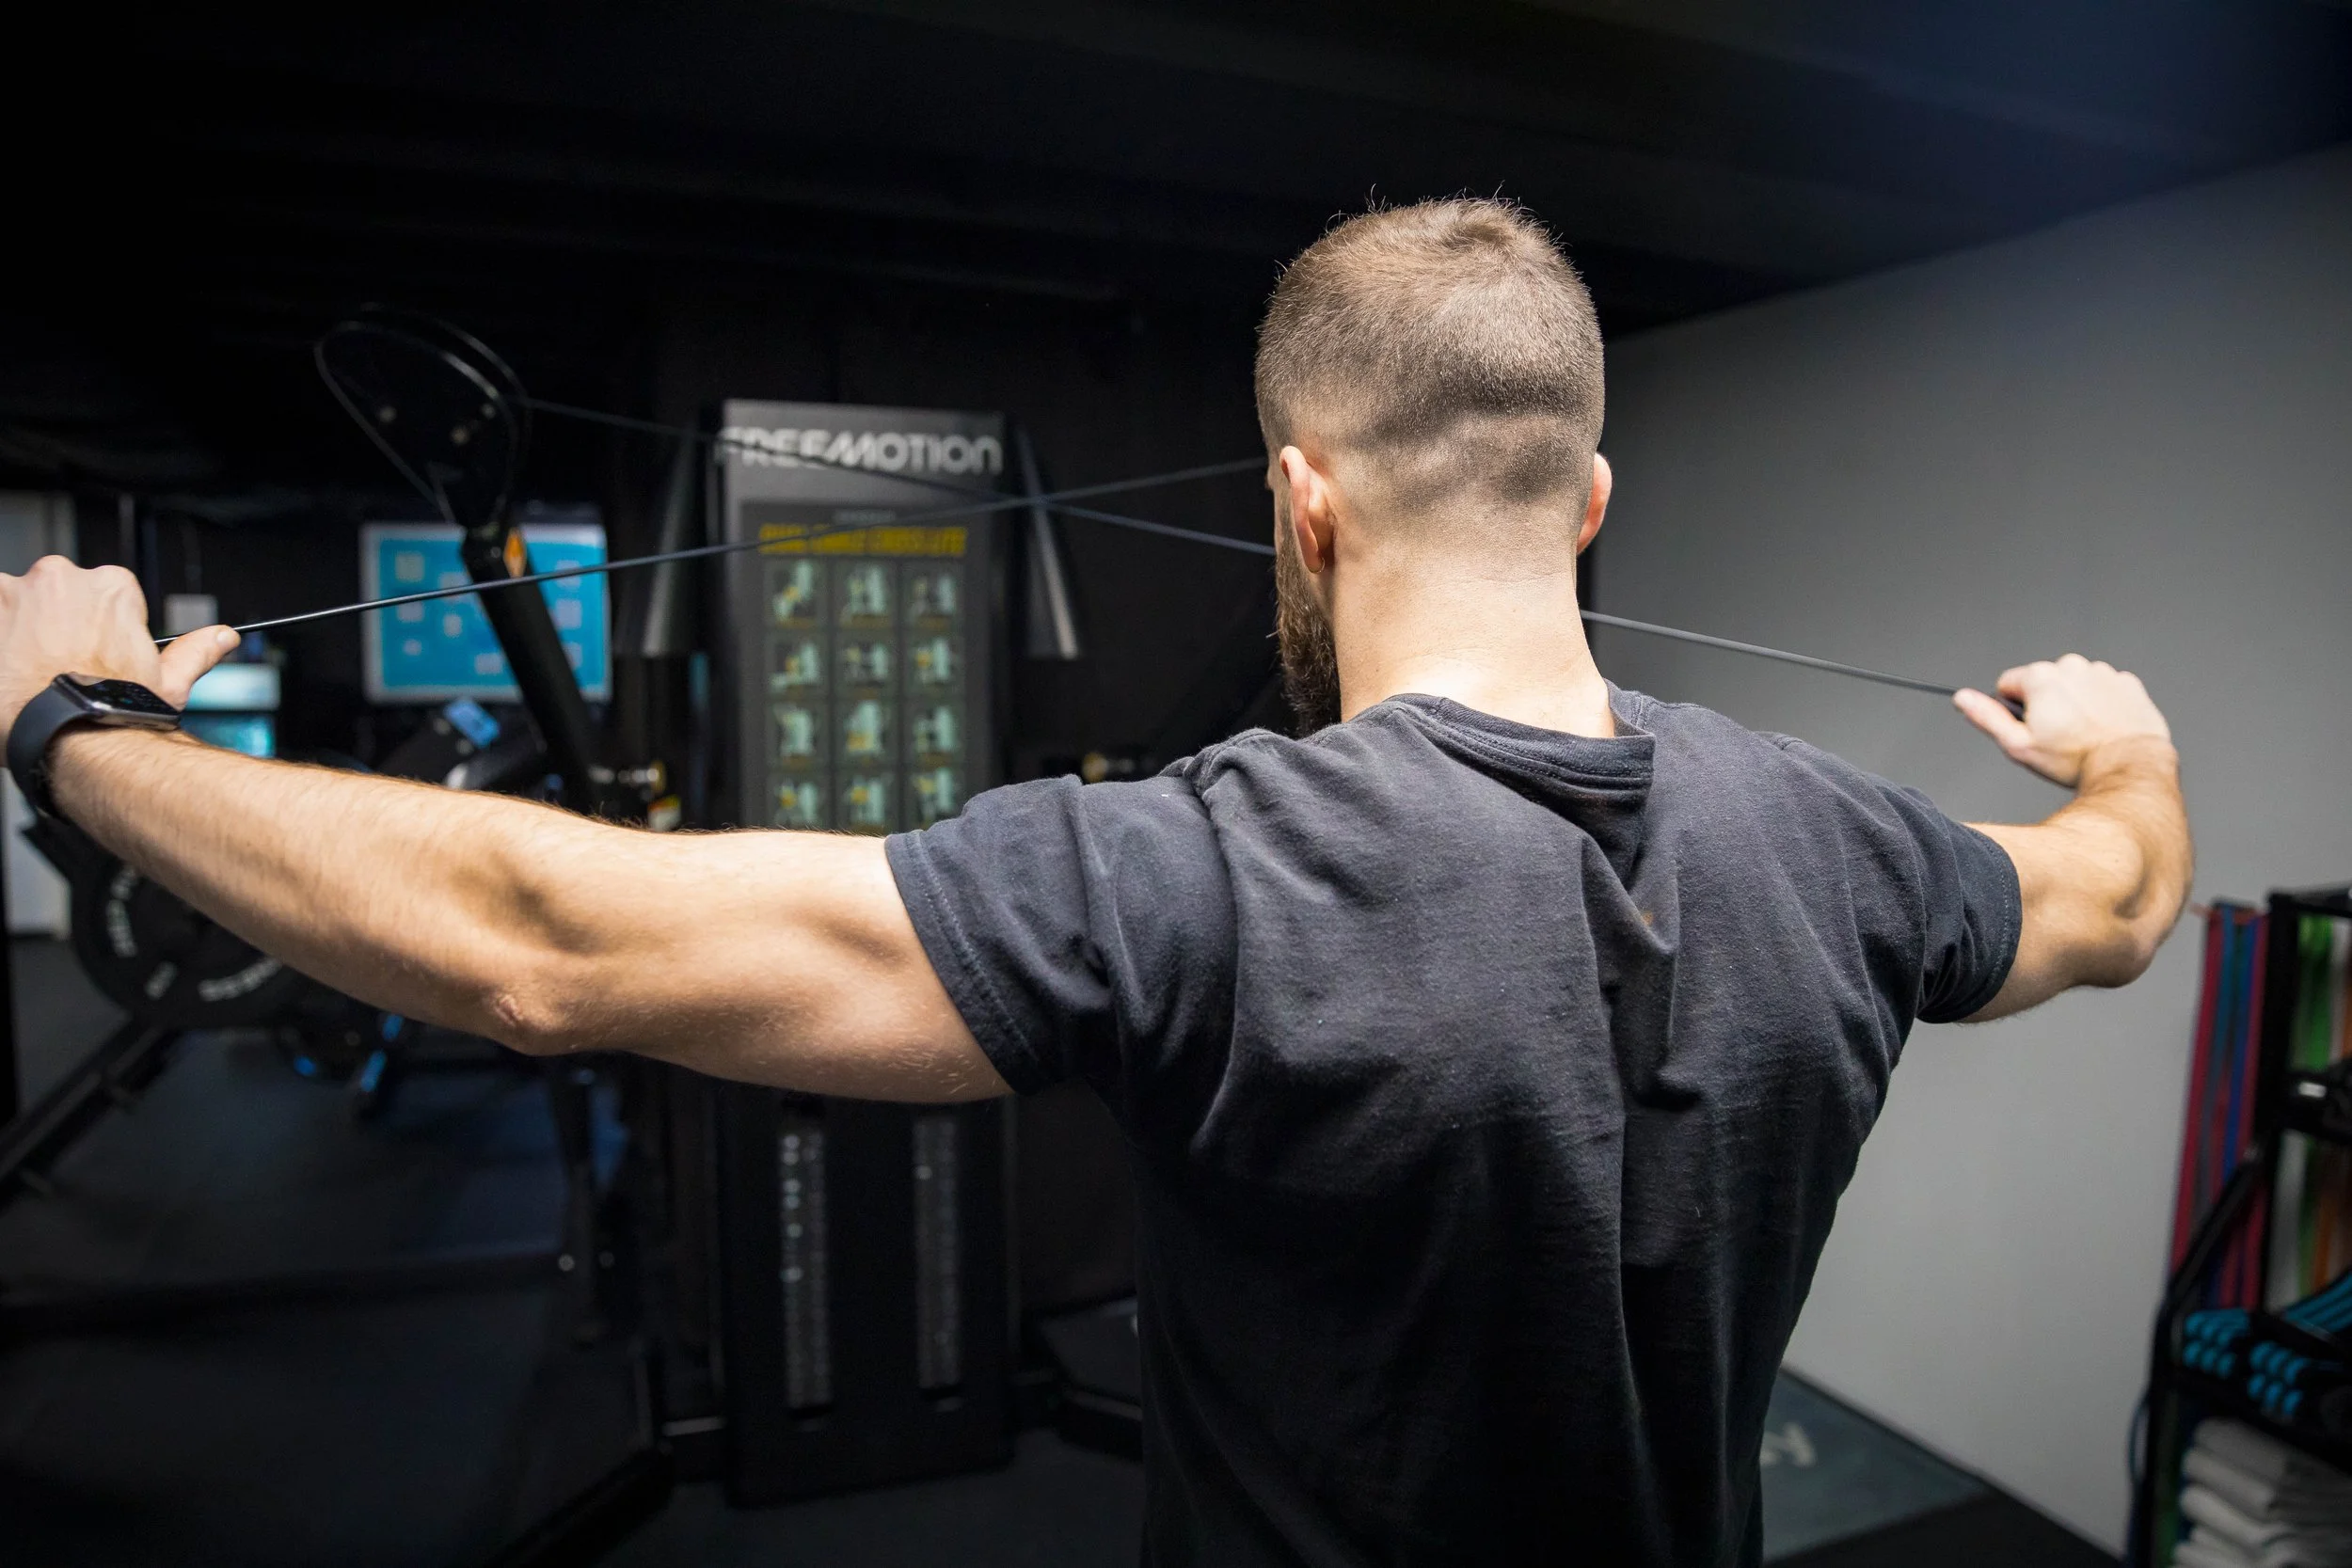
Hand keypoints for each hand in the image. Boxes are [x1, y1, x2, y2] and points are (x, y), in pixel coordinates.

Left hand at [0, 557, 239, 734]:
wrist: (64, 739)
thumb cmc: (112, 713)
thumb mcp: (168, 684)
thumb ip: (195, 652)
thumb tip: (223, 638)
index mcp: (111, 588)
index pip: (99, 594)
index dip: (93, 627)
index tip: (87, 654)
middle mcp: (60, 579)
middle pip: (53, 594)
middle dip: (52, 625)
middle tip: (56, 667)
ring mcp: (13, 593)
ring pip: (12, 603)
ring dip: (17, 631)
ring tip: (27, 674)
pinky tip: (10, 674)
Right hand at [1954, 654, 2172, 787]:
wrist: (2128, 767)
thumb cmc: (2075, 760)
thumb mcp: (2018, 745)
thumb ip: (1987, 717)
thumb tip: (1963, 698)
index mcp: (2041, 677)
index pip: (2009, 683)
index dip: (2015, 709)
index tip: (2033, 728)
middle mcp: (2071, 666)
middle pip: (2044, 682)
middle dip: (2047, 704)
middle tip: (2059, 735)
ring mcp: (2101, 673)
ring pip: (2075, 685)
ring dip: (2075, 703)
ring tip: (2084, 733)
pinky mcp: (2126, 683)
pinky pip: (2104, 689)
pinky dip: (2102, 704)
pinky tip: (2104, 727)